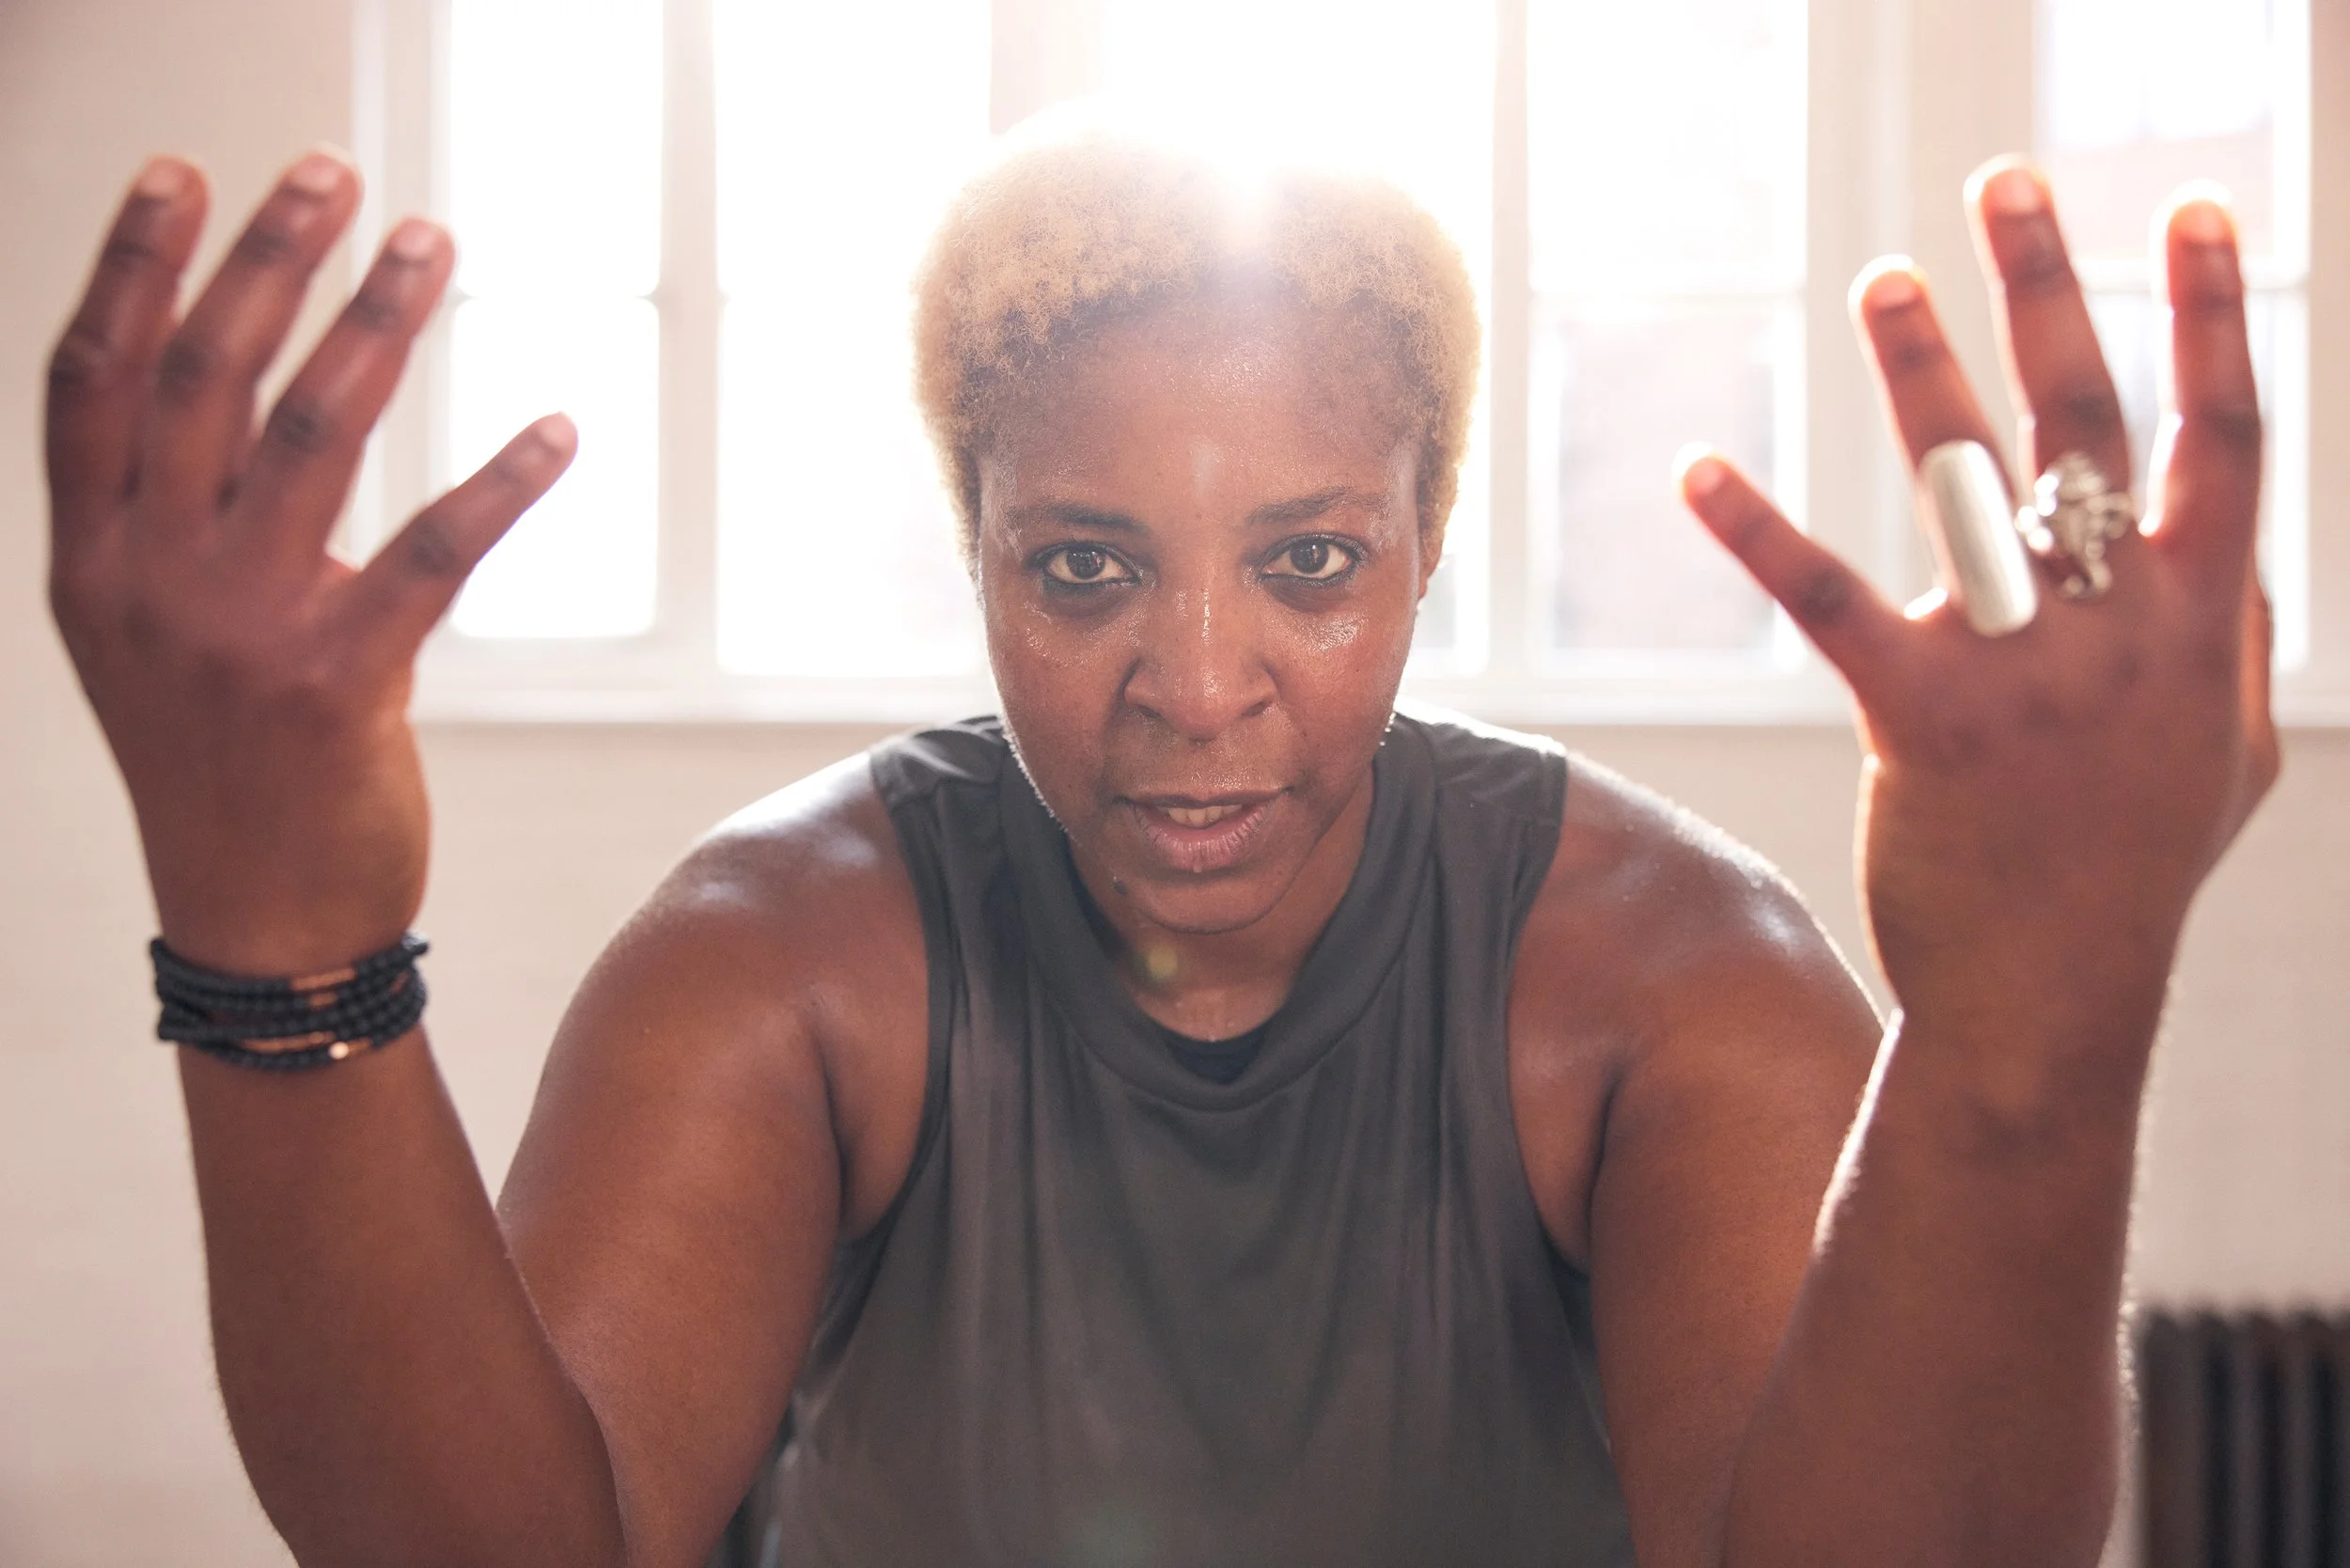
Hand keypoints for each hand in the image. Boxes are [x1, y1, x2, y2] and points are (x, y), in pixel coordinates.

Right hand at [45, 150, 574, 975]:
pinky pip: (432, 555)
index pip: (94, 380)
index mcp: (91, 560)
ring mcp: (237, 633)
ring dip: (378, 326)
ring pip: (312, 437)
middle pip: (202, 378)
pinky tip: (556, 429)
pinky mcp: (337, 686)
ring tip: (430, 245)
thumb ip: (175, 524)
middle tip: (335, 173)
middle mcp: (147, 581)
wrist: (260, 924)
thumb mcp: (151, 638)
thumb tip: (247, 397)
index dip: (134, 268)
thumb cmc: (221, 766)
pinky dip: (499, 482)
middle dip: (268, 259)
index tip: (181, 173)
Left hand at [1679, 159, 2277, 1045]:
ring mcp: (2023, 673)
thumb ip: (2230, 646)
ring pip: (1966, 489)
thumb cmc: (2134, 871)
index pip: (2222, 434)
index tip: (2187, 212)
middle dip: (2048, 290)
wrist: (2055, 1003)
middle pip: (2085, 422)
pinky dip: (1757, 529)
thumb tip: (2229, 556)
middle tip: (2000, 184)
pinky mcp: (1917, 721)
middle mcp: (2122, 627)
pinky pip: (1827, 600)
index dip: (2211, 315)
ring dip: (1920, 370)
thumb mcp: (2223, 755)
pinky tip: (1698, 468)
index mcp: (2203, 619)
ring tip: (1878, 278)